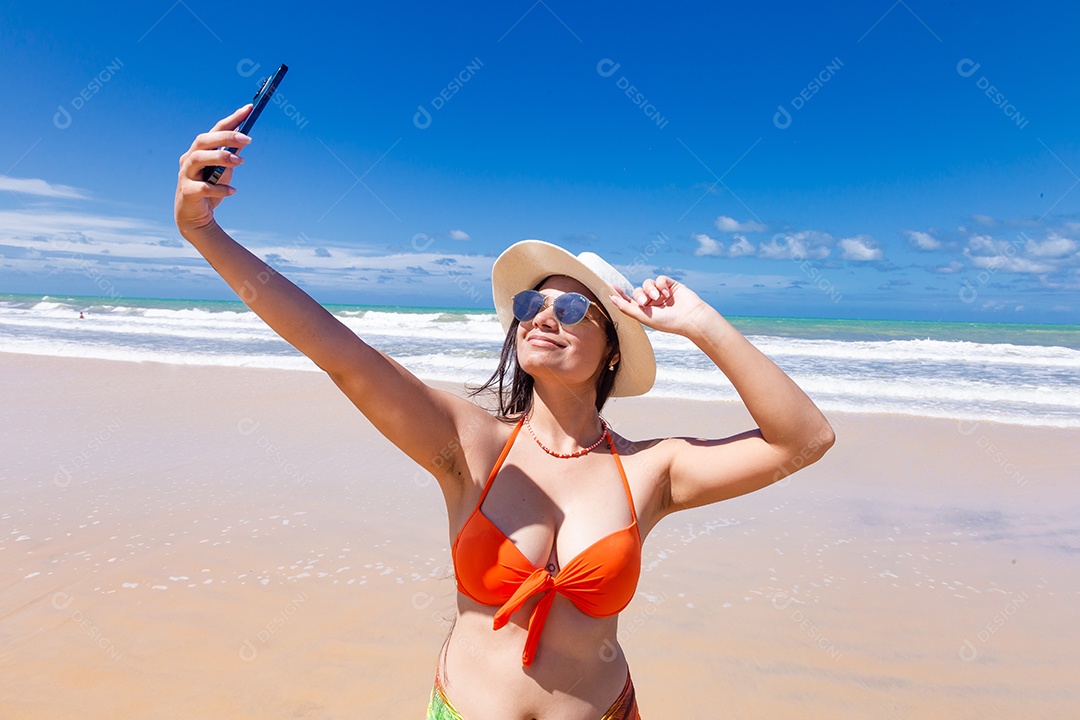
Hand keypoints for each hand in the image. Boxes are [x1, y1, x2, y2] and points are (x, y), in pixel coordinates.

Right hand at [174, 105, 252, 234]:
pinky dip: (219, 188)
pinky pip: (203, 187)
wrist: (195, 218)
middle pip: (203, 140)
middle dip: (225, 136)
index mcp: (199, 151)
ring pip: (198, 158)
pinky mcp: (187, 192)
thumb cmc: (210, 191)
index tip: (249, 109)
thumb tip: (244, 138)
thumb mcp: (224, 171)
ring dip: (221, 157)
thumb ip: (231, 155)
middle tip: (248, 138)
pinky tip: (233, 191)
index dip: (232, 119)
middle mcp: (189, 159)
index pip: (215, 130)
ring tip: (241, 161)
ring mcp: (186, 175)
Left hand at [608, 276, 712, 336]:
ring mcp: (661, 293)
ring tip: (658, 297)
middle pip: (638, 291)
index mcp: (645, 311)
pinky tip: (667, 293)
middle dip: (639, 294)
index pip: (629, 301)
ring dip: (651, 289)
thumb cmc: (668, 322)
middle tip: (645, 301)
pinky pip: (660, 279)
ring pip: (648, 283)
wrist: (691, 318)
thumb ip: (627, 308)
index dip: (620, 294)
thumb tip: (611, 299)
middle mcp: (652, 302)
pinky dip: (661, 284)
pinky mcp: (671, 285)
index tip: (611, 287)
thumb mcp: (644, 317)